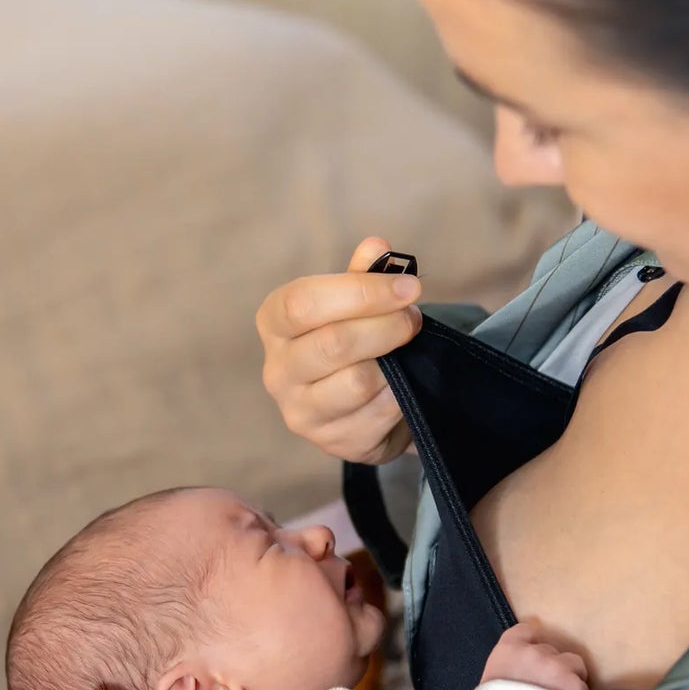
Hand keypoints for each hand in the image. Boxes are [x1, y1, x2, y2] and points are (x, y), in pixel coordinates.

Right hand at [257, 236, 422, 463]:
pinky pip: (378, 413)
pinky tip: (404, 382)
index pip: (304, 302)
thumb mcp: (350, 302)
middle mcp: (277, 370)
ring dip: (396, 362)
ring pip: (358, 381)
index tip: (408, 286)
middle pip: (334, 343)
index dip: (362, 291)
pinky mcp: (332, 441)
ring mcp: (300, 412)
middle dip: (387, 326)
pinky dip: (401, 394)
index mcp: (274, 322)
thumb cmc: (349, 339)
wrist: (356, 404)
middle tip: (414, 318)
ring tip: (408, 350)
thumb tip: (377, 248)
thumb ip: (362, 275)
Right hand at [481, 623, 589, 689]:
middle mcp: (535, 651)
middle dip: (550, 666)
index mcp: (508, 648)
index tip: (533, 657)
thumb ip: (508, 669)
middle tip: (545, 688)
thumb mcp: (491, 683)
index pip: (526, 631)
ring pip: (573, 664)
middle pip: (551, 650)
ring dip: (568, 677)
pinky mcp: (575, 685)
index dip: (532, 643)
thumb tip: (519, 672)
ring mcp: (557, 666)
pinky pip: (581, 686)